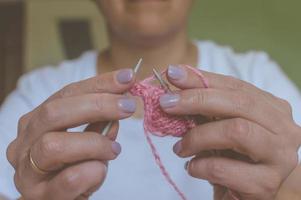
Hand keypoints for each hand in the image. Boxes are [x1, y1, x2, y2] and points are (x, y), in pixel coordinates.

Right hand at [6, 69, 136, 199]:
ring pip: (54, 145)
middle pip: (53, 112)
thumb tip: (123, 98)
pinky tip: (100, 170)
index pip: (65, 94)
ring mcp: (28, 172)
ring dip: (94, 143)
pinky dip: (94, 171)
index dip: (98, 84)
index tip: (127, 77)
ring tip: (114, 150)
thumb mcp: (88, 141)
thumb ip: (99, 122)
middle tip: (128, 107)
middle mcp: (24, 144)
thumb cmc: (75, 168)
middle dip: (97, 105)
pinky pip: (70, 179)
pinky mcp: (40, 198)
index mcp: (35, 124)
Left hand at [160, 65, 300, 199]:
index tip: (173, 74)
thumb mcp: (219, 126)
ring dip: (198, 136)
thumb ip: (204, 106)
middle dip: (197, 99)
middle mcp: (283, 129)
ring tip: (180, 147)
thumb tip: (175, 79)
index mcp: (272, 109)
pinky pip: (224, 168)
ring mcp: (279, 157)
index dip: (202, 79)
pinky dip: (199, 165)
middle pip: (239, 103)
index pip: (235, 86)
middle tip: (166, 103)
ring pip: (236, 131)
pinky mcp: (265, 184)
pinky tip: (192, 167)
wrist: (250, 194)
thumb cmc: (234, 157)